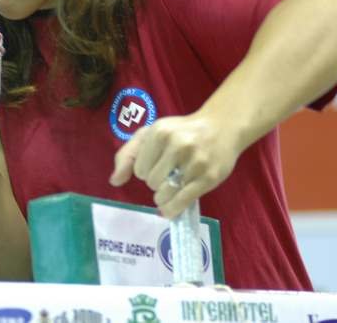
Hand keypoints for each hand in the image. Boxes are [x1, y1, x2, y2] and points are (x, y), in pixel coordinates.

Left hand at [109, 112, 241, 217]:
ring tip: (169, 189)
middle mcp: (178, 145)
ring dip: (163, 198)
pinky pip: (183, 201)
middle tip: (167, 174)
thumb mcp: (150, 134)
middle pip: (151, 182)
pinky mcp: (209, 178)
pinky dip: (172, 210)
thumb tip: (114, 181)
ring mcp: (195, 162)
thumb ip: (128, 155)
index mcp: (160, 132)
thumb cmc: (180, 131)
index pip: (139, 169)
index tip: (155, 164)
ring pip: (165, 194)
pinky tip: (169, 210)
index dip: (144, 171)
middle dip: (155, 183)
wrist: (222, 127)